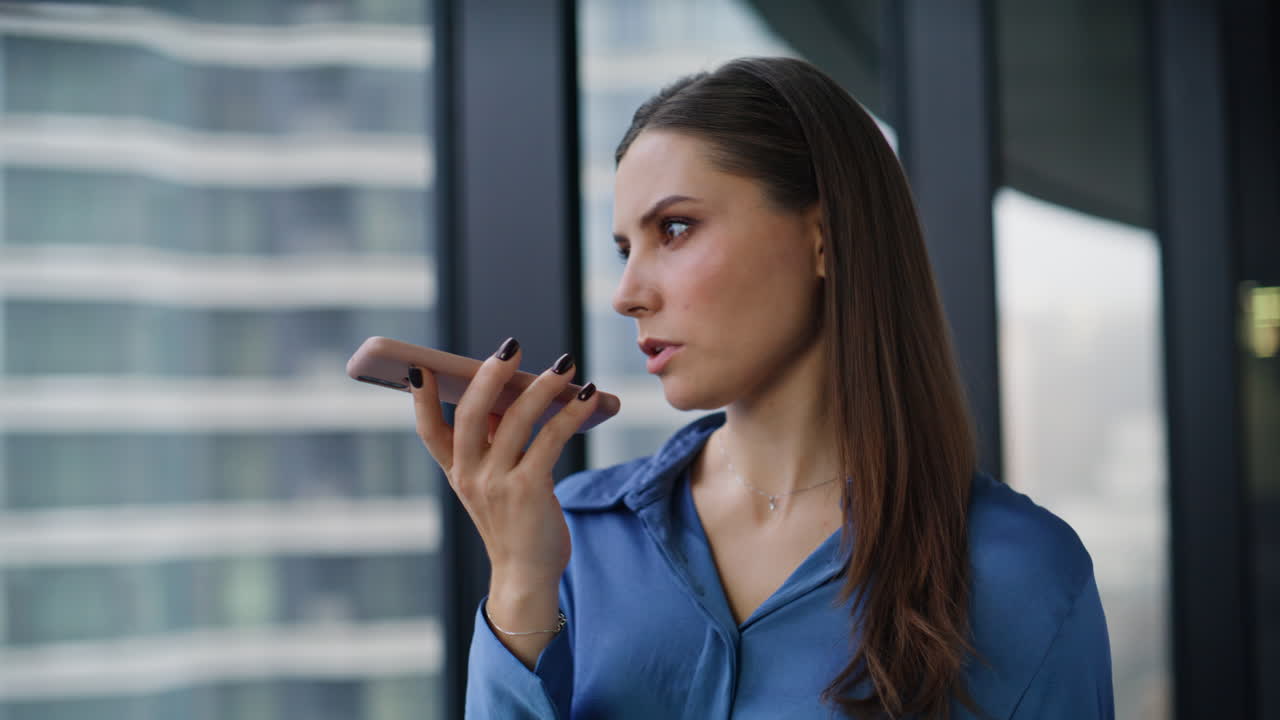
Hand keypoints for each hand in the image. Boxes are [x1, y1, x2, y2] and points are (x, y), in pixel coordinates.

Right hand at [408, 337, 599, 590]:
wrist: (527, 576)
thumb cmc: (515, 524)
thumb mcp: (493, 485)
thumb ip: (494, 445)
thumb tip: (511, 395)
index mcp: (457, 472)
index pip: (428, 431)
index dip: (420, 399)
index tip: (418, 368)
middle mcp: (470, 476)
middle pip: (470, 414)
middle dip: (489, 376)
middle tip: (510, 347)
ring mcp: (497, 484)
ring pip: (515, 420)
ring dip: (542, 387)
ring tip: (565, 364)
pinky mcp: (529, 490)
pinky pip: (550, 439)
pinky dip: (571, 413)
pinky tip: (588, 397)